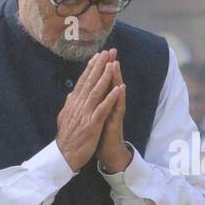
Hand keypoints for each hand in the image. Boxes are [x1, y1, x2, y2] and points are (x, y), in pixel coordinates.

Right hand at [56, 50, 119, 170]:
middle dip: (99, 66)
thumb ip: (70, 105)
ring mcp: (85, 114)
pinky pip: (103, 108)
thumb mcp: (65, 117)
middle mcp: (79, 105)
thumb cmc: (67, 138)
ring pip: (96, 91)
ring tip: (113, 64)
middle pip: (90, 81)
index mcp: (73, 103)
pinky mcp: (92, 124)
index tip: (98, 55)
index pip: (83, 81)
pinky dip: (111, 98)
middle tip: (107, 51)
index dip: (91, 67)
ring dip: (105, 77)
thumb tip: (72, 95)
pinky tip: (118, 89)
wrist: (64, 156)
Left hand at [97, 49, 131, 173]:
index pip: (99, 83)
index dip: (97, 69)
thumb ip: (90, 105)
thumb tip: (83, 95)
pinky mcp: (115, 123)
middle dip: (109, 67)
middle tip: (111, 51)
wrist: (108, 153)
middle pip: (109, 83)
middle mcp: (109, 106)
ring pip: (115, 93)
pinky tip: (121, 88)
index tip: (96, 54)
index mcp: (100, 104)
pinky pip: (118, 108)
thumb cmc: (100, 136)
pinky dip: (119, 98)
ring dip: (116, 78)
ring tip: (115, 63)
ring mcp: (113, 113)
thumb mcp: (92, 118)